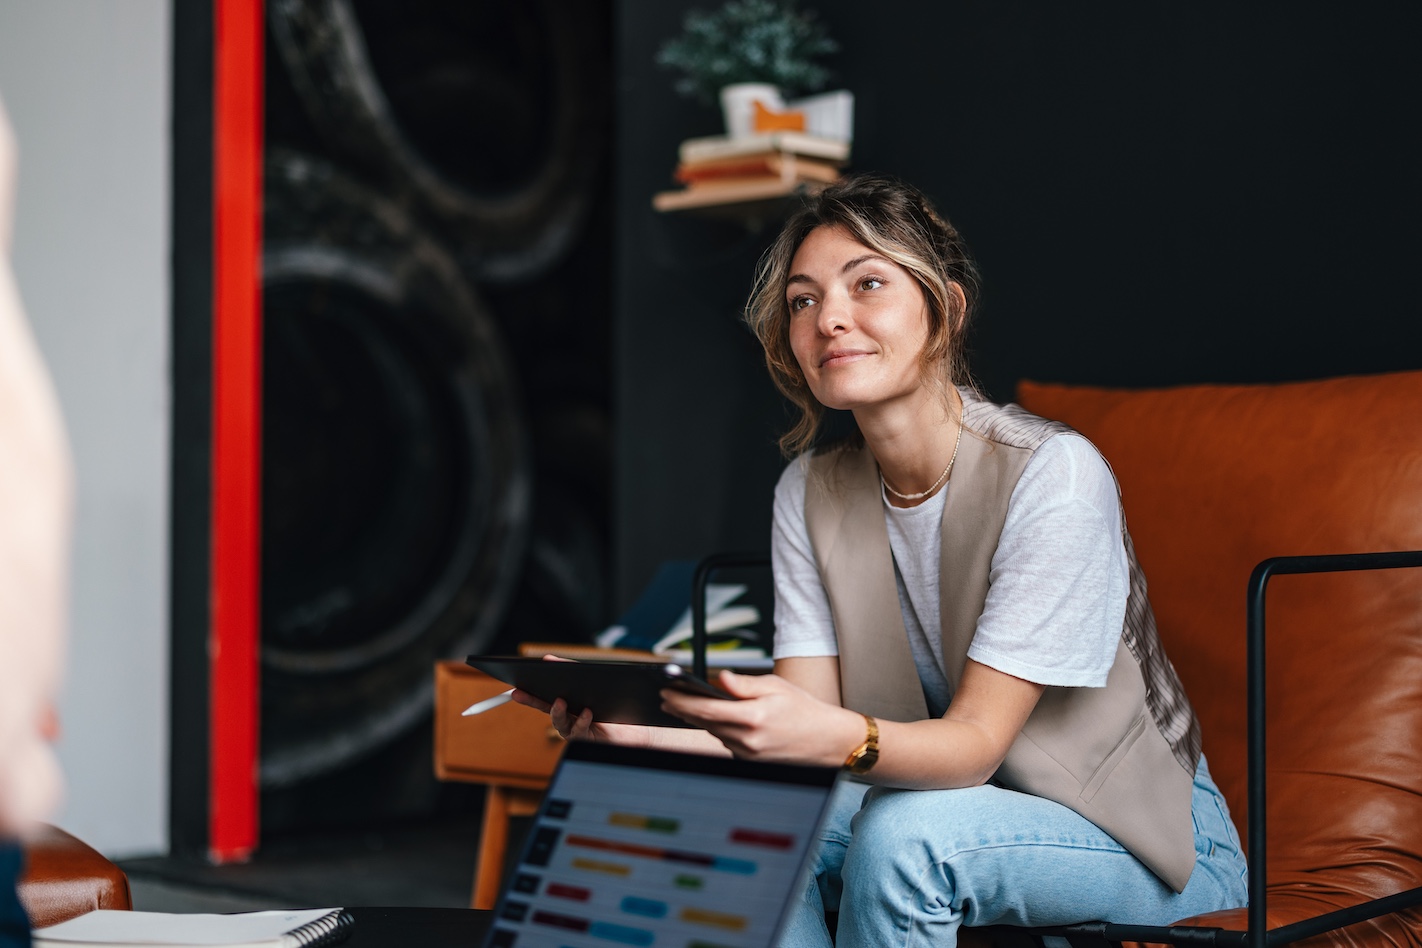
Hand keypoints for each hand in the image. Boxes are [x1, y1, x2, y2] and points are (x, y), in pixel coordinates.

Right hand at [506, 655, 654, 747]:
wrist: (638, 726)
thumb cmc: (613, 704)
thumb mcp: (592, 681)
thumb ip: (571, 670)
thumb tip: (548, 659)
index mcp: (567, 705)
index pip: (543, 698)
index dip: (528, 694)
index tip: (515, 687)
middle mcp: (568, 719)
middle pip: (546, 709)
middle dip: (531, 701)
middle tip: (519, 693)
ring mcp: (577, 730)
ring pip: (560, 723)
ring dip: (558, 712)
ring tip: (560, 700)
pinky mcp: (589, 739)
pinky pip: (581, 730)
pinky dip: (583, 720)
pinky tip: (587, 711)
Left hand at [660, 671, 861, 766]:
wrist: (826, 740)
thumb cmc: (804, 710)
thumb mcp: (775, 686)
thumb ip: (743, 684)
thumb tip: (719, 678)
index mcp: (752, 718)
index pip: (706, 709)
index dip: (682, 700)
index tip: (667, 692)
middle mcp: (748, 740)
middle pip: (704, 723)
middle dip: (682, 710)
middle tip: (667, 698)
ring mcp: (748, 754)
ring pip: (714, 733)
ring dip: (698, 719)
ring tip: (683, 705)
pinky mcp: (750, 760)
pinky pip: (726, 742)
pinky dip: (718, 729)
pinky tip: (713, 718)